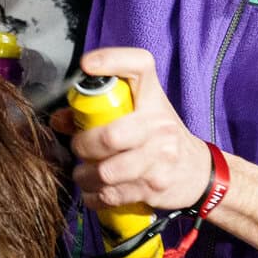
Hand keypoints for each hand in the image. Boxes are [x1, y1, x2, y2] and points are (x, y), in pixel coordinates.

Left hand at [53, 48, 212, 213]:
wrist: (199, 172)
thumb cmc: (160, 138)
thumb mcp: (138, 117)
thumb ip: (97, 114)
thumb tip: (59, 120)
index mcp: (154, 99)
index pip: (140, 66)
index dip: (112, 60)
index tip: (87, 65)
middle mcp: (159, 126)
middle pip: (110, 136)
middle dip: (83, 146)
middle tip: (79, 148)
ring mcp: (160, 158)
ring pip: (106, 172)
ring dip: (85, 176)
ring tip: (84, 174)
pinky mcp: (155, 187)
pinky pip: (112, 196)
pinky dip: (94, 197)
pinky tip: (95, 191)